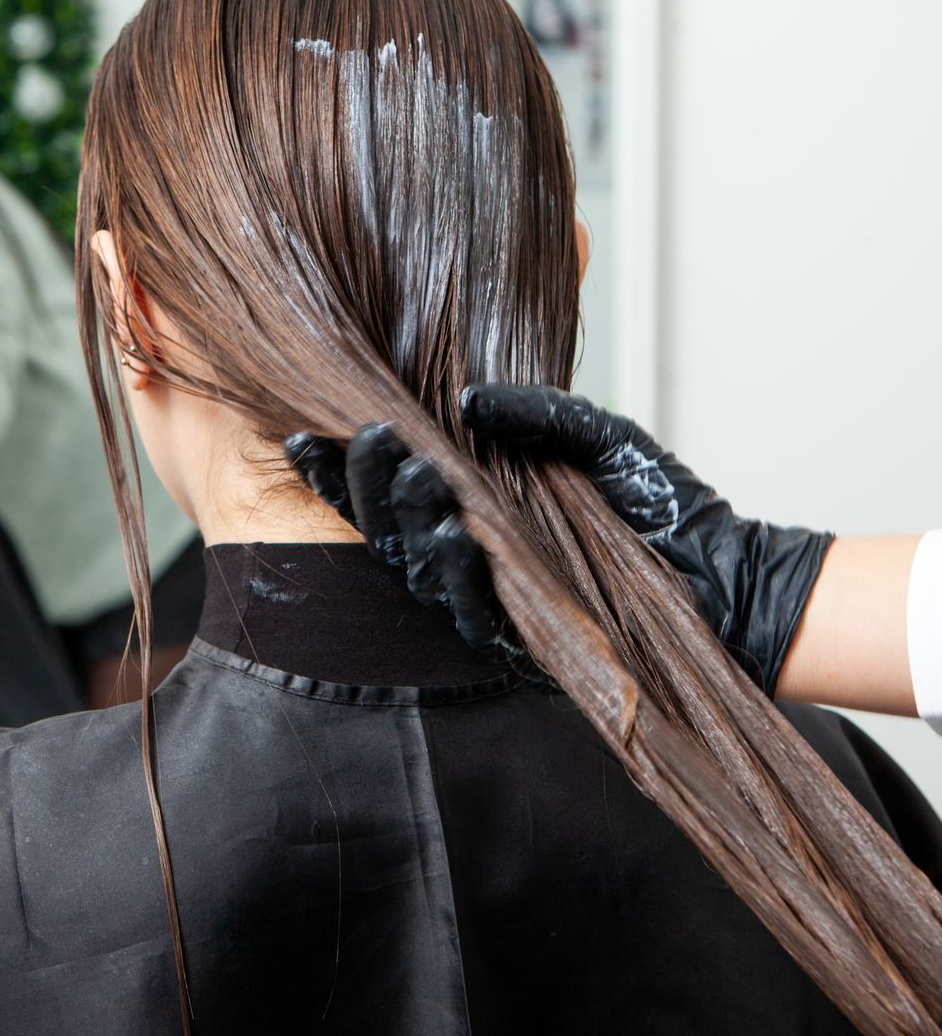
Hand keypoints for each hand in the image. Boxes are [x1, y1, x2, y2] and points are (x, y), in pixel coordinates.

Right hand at [287, 384, 832, 695]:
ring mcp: (490, 600)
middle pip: (390, 528)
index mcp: (475, 507)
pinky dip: (456, 573)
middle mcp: (470, 556)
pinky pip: (470, 610)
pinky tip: (452, 533)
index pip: (393, 489)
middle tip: (368, 437)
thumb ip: (536, 412)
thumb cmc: (660, 504)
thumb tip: (468, 396)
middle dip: (371, 483)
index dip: (348, 466)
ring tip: (409, 474)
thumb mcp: (596, 435)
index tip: (310, 431)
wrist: (725, 572)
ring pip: (419, 567)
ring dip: (408, 522)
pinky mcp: (521, 638)